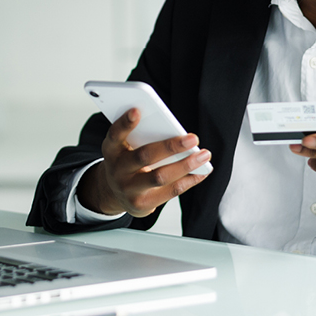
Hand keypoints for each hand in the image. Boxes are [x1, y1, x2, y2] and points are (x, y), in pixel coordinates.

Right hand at [77, 108, 212, 216]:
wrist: (115, 192)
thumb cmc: (127, 160)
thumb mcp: (125, 146)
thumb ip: (141, 136)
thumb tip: (175, 132)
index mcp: (111, 150)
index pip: (115, 134)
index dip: (125, 123)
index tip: (137, 110)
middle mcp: (117, 170)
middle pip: (144, 156)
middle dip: (171, 147)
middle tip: (193, 138)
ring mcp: (128, 189)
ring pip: (160, 176)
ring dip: (185, 165)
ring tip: (204, 155)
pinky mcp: (141, 204)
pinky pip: (169, 191)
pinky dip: (189, 180)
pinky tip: (202, 171)